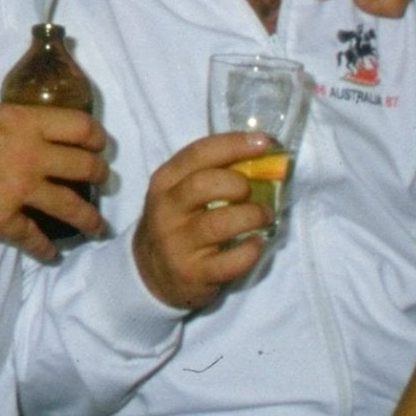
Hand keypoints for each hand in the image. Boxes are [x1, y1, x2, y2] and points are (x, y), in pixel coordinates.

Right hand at [0, 102, 109, 260]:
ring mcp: (19, 190)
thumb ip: (13, 123)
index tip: (99, 145)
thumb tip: (30, 131)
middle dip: (101, 175)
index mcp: (24, 123)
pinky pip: (36, 239)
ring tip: (98, 227)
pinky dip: (47, 250)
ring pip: (73, 207)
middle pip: (86, 166)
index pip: (81, 128)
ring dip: (91, 219)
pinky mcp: (3, 221)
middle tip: (102, 180)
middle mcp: (31, 156)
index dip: (97, 138)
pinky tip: (52, 254)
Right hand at [130, 132, 286, 310]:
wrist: (151, 271)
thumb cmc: (178, 222)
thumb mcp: (181, 193)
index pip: (198, 153)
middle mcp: (166, 210)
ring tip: (264, 217)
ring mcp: (177, 244)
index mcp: (165, 182)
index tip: (263, 142)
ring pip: (218, 224)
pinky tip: (256, 244)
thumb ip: (212, 173)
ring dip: (251, 216)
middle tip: (252, 191)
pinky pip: (229, 262)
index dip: (234, 144)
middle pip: (202, 185)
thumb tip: (263, 155)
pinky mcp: (192, 273)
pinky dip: (250, 251)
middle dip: (237, 184)